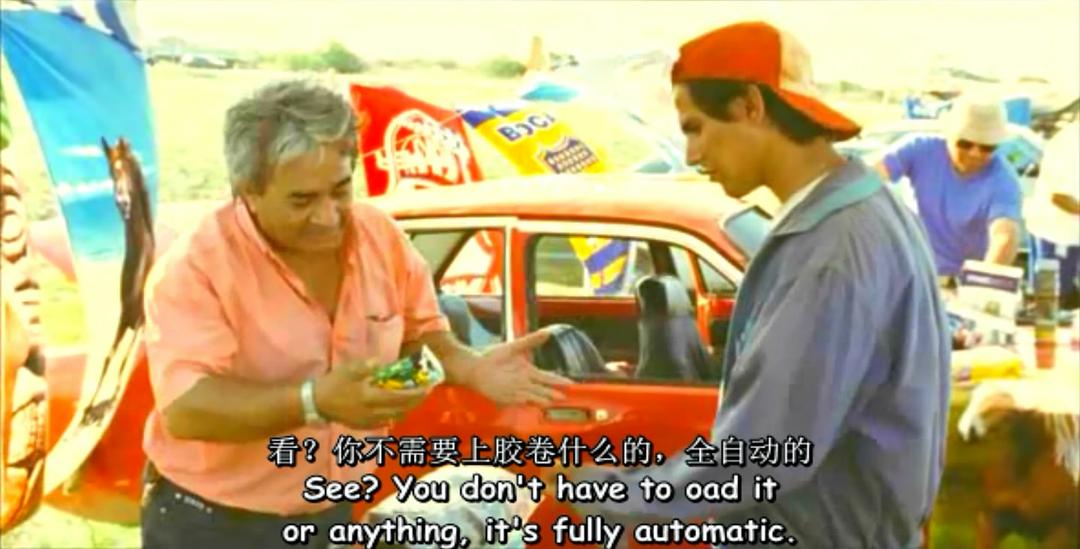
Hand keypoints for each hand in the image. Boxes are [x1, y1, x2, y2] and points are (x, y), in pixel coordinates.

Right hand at [313, 358, 431, 428]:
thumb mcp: (350, 369)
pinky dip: (394, 413)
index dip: (417, 393)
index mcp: (370, 398)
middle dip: (416, 401)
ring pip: (395, 417)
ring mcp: (368, 422)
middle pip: (402, 410)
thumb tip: (382, 364)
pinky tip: (394, 405)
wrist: (316, 403)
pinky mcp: (364, 426)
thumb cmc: (333, 384)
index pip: (401, 398)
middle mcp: (373, 413)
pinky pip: (385, 421)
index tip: (428, 387)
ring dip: (406, 408)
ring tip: (412, 396)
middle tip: (425, 391)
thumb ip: (368, 366)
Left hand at [460, 328, 572, 406]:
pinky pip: (518, 401)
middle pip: (543, 389)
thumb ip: (531, 340)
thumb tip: (548, 332)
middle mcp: (524, 383)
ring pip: (533, 396)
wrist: (474, 366)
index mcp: (528, 372)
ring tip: (551, 401)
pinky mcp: (505, 397)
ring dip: (542, 399)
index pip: (547, 378)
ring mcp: (515, 391)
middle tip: (564, 397)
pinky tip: (532, 402)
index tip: (570, 384)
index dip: (559, 381)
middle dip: (553, 393)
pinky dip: (525, 402)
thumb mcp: (514, 347)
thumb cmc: (493, 356)